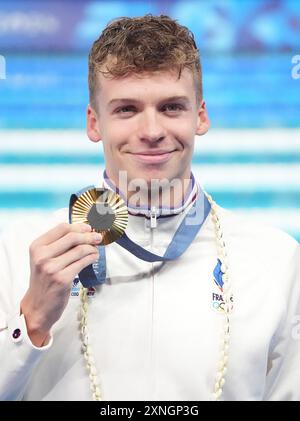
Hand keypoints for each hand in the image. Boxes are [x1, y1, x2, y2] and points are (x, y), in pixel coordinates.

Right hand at [21, 223, 101, 346]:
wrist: (37, 307)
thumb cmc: (43, 281)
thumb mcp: (43, 259)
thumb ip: (57, 245)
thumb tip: (82, 232)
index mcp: (37, 246)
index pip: (62, 228)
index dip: (78, 226)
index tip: (88, 228)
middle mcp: (42, 255)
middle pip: (72, 237)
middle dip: (89, 235)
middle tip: (98, 237)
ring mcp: (52, 268)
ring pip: (80, 250)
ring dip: (92, 248)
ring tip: (96, 250)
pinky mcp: (62, 279)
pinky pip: (82, 262)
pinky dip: (91, 258)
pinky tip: (93, 258)